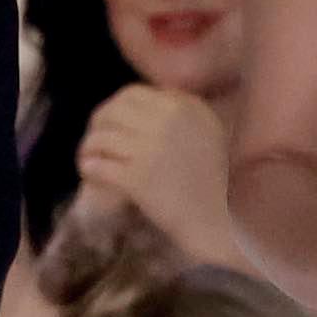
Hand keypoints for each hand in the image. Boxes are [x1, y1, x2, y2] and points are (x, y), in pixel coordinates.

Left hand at [77, 85, 241, 263]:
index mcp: (186, 106)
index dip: (116, 108)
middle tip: (95, 142)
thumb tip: (149, 104)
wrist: (226, 223)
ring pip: (101, 137)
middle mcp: (167, 120)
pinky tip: (92, 175)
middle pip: (111, 111)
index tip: (112, 124)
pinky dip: (91, 169)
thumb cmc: (222, 182)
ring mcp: (150, 148)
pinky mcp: (137, 177)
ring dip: (89, 149)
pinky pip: (99, 165)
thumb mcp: (211, 134)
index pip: (133, 94)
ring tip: (89, 161)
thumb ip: (183, 114)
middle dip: (97, 125)